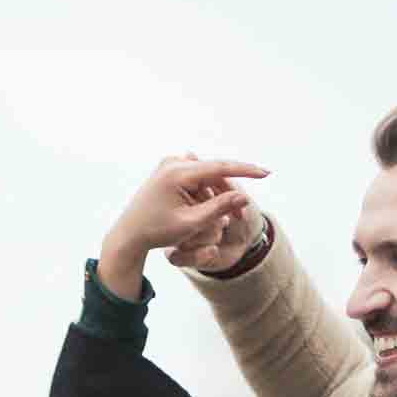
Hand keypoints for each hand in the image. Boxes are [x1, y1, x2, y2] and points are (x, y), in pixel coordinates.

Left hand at [97, 155, 267, 298]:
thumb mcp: (191, 223)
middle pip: (214, 172)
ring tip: (224, 220)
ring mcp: (169, 164)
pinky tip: (207, 212)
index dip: (245, 171)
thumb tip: (243, 196)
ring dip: (217, 195)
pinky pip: (196, 179)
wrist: (130, 233)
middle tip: (242, 216)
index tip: (266, 173)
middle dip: (229, 193)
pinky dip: (205, 194)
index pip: (219, 167)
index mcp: (177, 173)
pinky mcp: (169, 170)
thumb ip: (219, 208)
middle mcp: (173, 162)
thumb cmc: (157, 231)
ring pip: (206, 177)